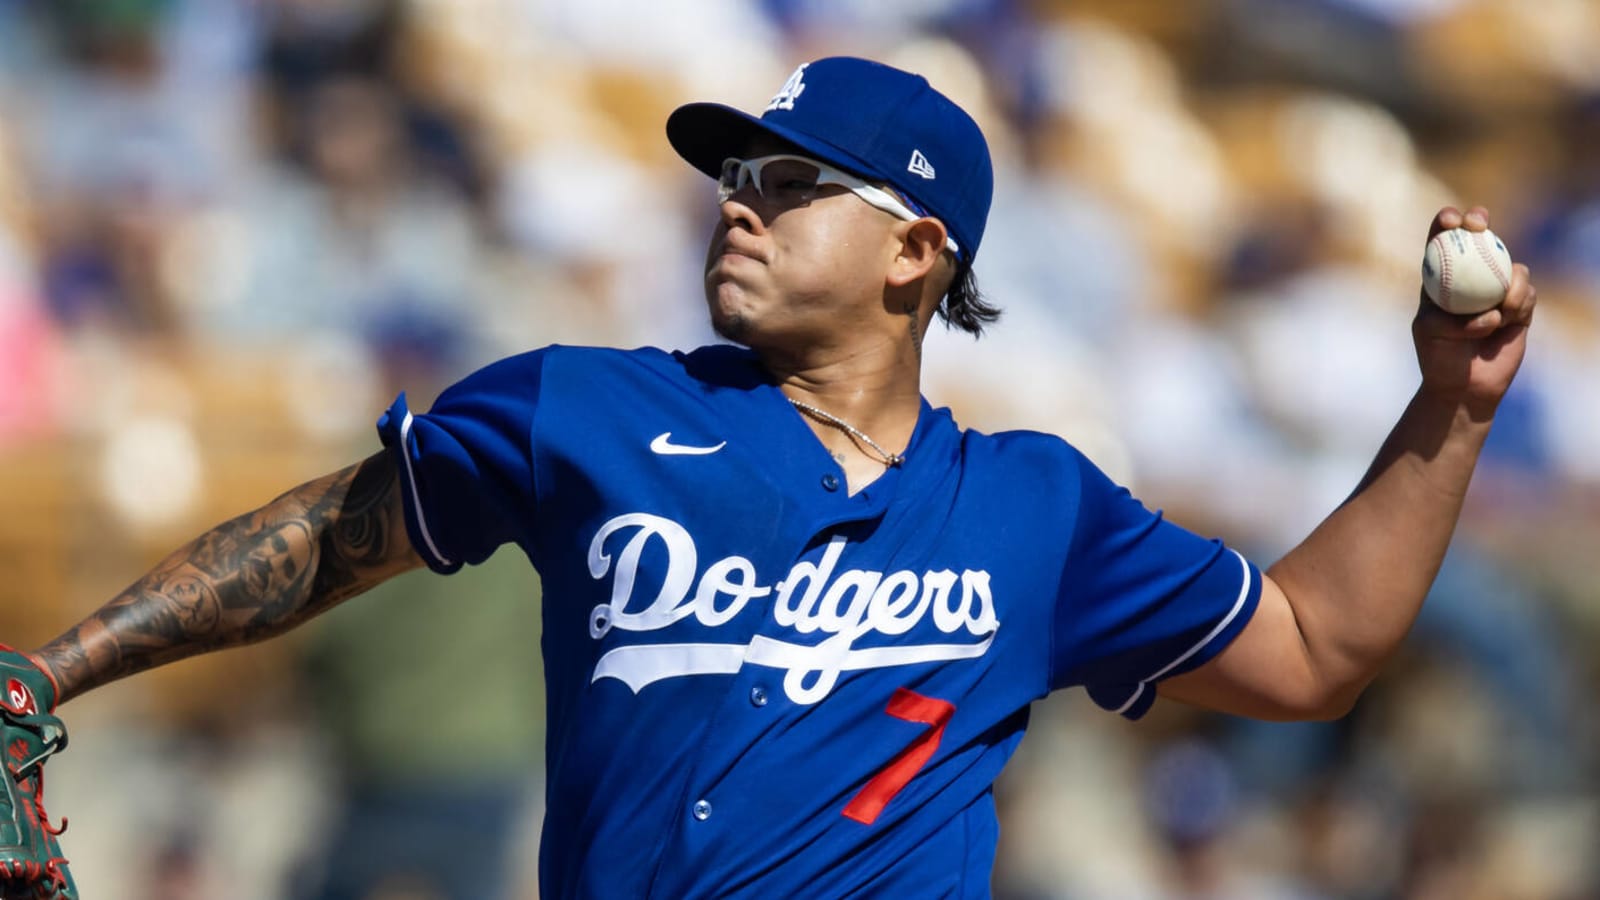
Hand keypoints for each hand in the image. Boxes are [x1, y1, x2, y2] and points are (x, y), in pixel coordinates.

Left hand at [1412, 206, 1536, 416]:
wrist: (1464, 386)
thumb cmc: (1438, 357)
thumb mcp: (1431, 333)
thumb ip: (1450, 319)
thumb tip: (1487, 313)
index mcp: (1440, 277)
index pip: (1439, 239)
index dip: (1444, 221)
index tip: (1449, 220)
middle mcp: (1469, 277)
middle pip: (1478, 236)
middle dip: (1478, 220)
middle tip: (1479, 225)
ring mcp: (1496, 288)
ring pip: (1510, 266)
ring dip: (1507, 285)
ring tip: (1497, 315)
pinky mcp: (1520, 306)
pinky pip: (1527, 292)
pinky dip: (1518, 303)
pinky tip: (1506, 321)